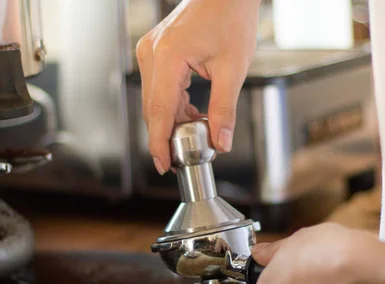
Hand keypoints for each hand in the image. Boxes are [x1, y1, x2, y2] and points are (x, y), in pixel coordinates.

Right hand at [136, 0, 260, 174]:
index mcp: (167, 57)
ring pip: (155, 101)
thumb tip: (221, 141)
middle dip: (168, 137)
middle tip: (186, 156)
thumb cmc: (230, 17)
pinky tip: (192, 114)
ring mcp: (150, 52)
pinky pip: (159, 89)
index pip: (159, 111)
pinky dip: (174, 106)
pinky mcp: (155, 53)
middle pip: (153, 109)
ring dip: (173, 122)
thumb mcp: (233, 68)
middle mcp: (151, 54)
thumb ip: (224, 110)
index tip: (164, 165)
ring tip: (196, 134)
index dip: (160, 143)